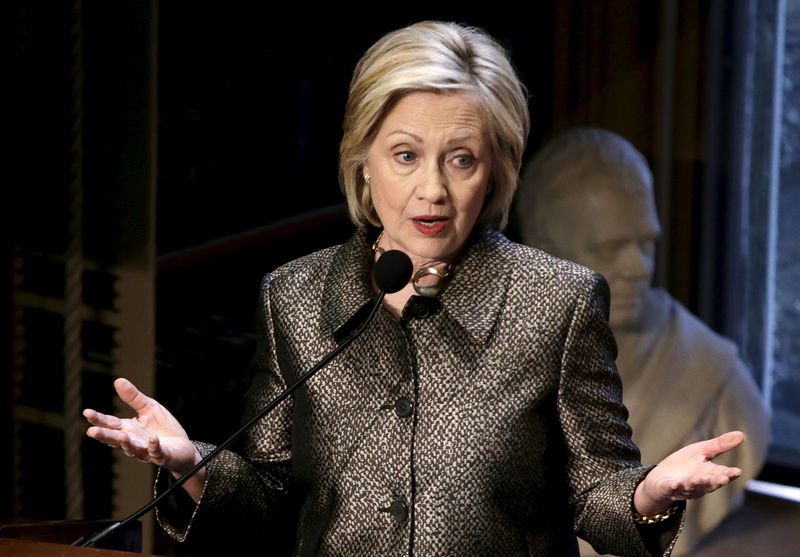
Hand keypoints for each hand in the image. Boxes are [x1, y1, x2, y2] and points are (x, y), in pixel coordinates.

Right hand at [84, 378, 199, 476]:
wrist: (183, 447)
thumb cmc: (163, 427)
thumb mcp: (149, 408)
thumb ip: (133, 398)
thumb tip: (118, 380)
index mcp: (129, 429)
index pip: (111, 423)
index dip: (99, 419)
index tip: (87, 412)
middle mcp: (134, 441)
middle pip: (116, 439)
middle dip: (105, 436)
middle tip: (92, 432)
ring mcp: (146, 450)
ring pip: (133, 449)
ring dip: (126, 443)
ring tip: (120, 436)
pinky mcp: (161, 456)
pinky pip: (156, 452)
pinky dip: (153, 447)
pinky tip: (152, 440)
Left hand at [634, 431, 745, 515]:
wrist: (660, 480)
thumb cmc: (685, 465)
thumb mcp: (702, 451)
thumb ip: (720, 445)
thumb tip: (743, 434)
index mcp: (708, 473)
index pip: (721, 473)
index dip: (729, 474)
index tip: (737, 472)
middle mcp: (698, 483)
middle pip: (708, 483)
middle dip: (715, 481)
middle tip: (724, 478)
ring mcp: (683, 487)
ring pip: (691, 486)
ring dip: (695, 483)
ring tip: (699, 478)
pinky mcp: (667, 488)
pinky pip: (670, 488)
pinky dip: (673, 487)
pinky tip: (674, 484)